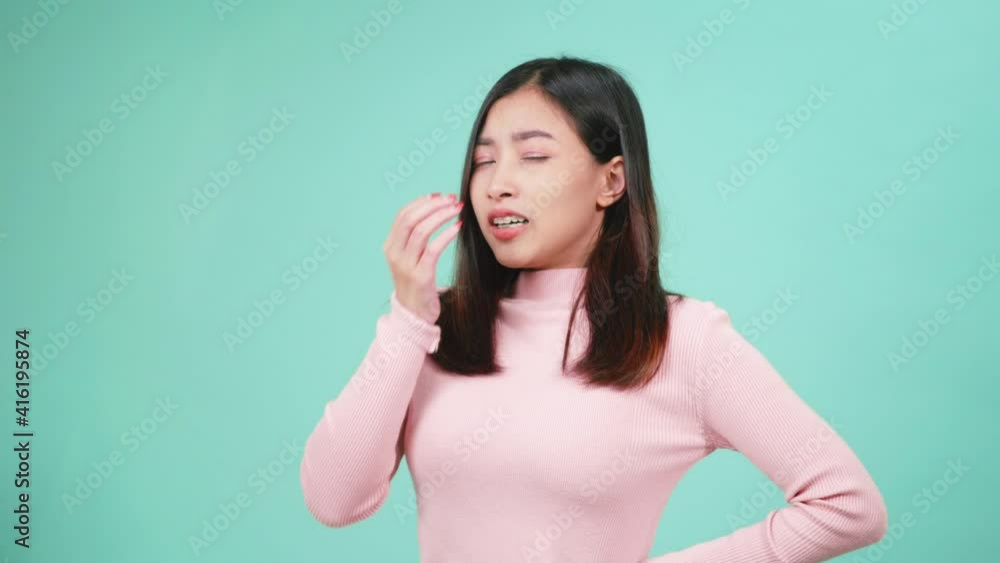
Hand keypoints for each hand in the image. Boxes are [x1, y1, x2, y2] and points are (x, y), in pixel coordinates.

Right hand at [382, 192, 462, 323]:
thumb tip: (432, 209)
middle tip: (452, 199)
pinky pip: (433, 249)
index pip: (403, 214)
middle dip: (433, 205)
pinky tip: (457, 228)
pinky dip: (446, 234)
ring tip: (457, 210)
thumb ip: (414, 238)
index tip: (440, 195)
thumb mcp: (409, 258)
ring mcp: (406, 265)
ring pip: (421, 230)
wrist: (413, 315)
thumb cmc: (417, 283)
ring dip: (441, 215)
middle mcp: (394, 254)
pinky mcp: (420, 276)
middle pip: (411, 219)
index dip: (421, 201)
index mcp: (390, 246)